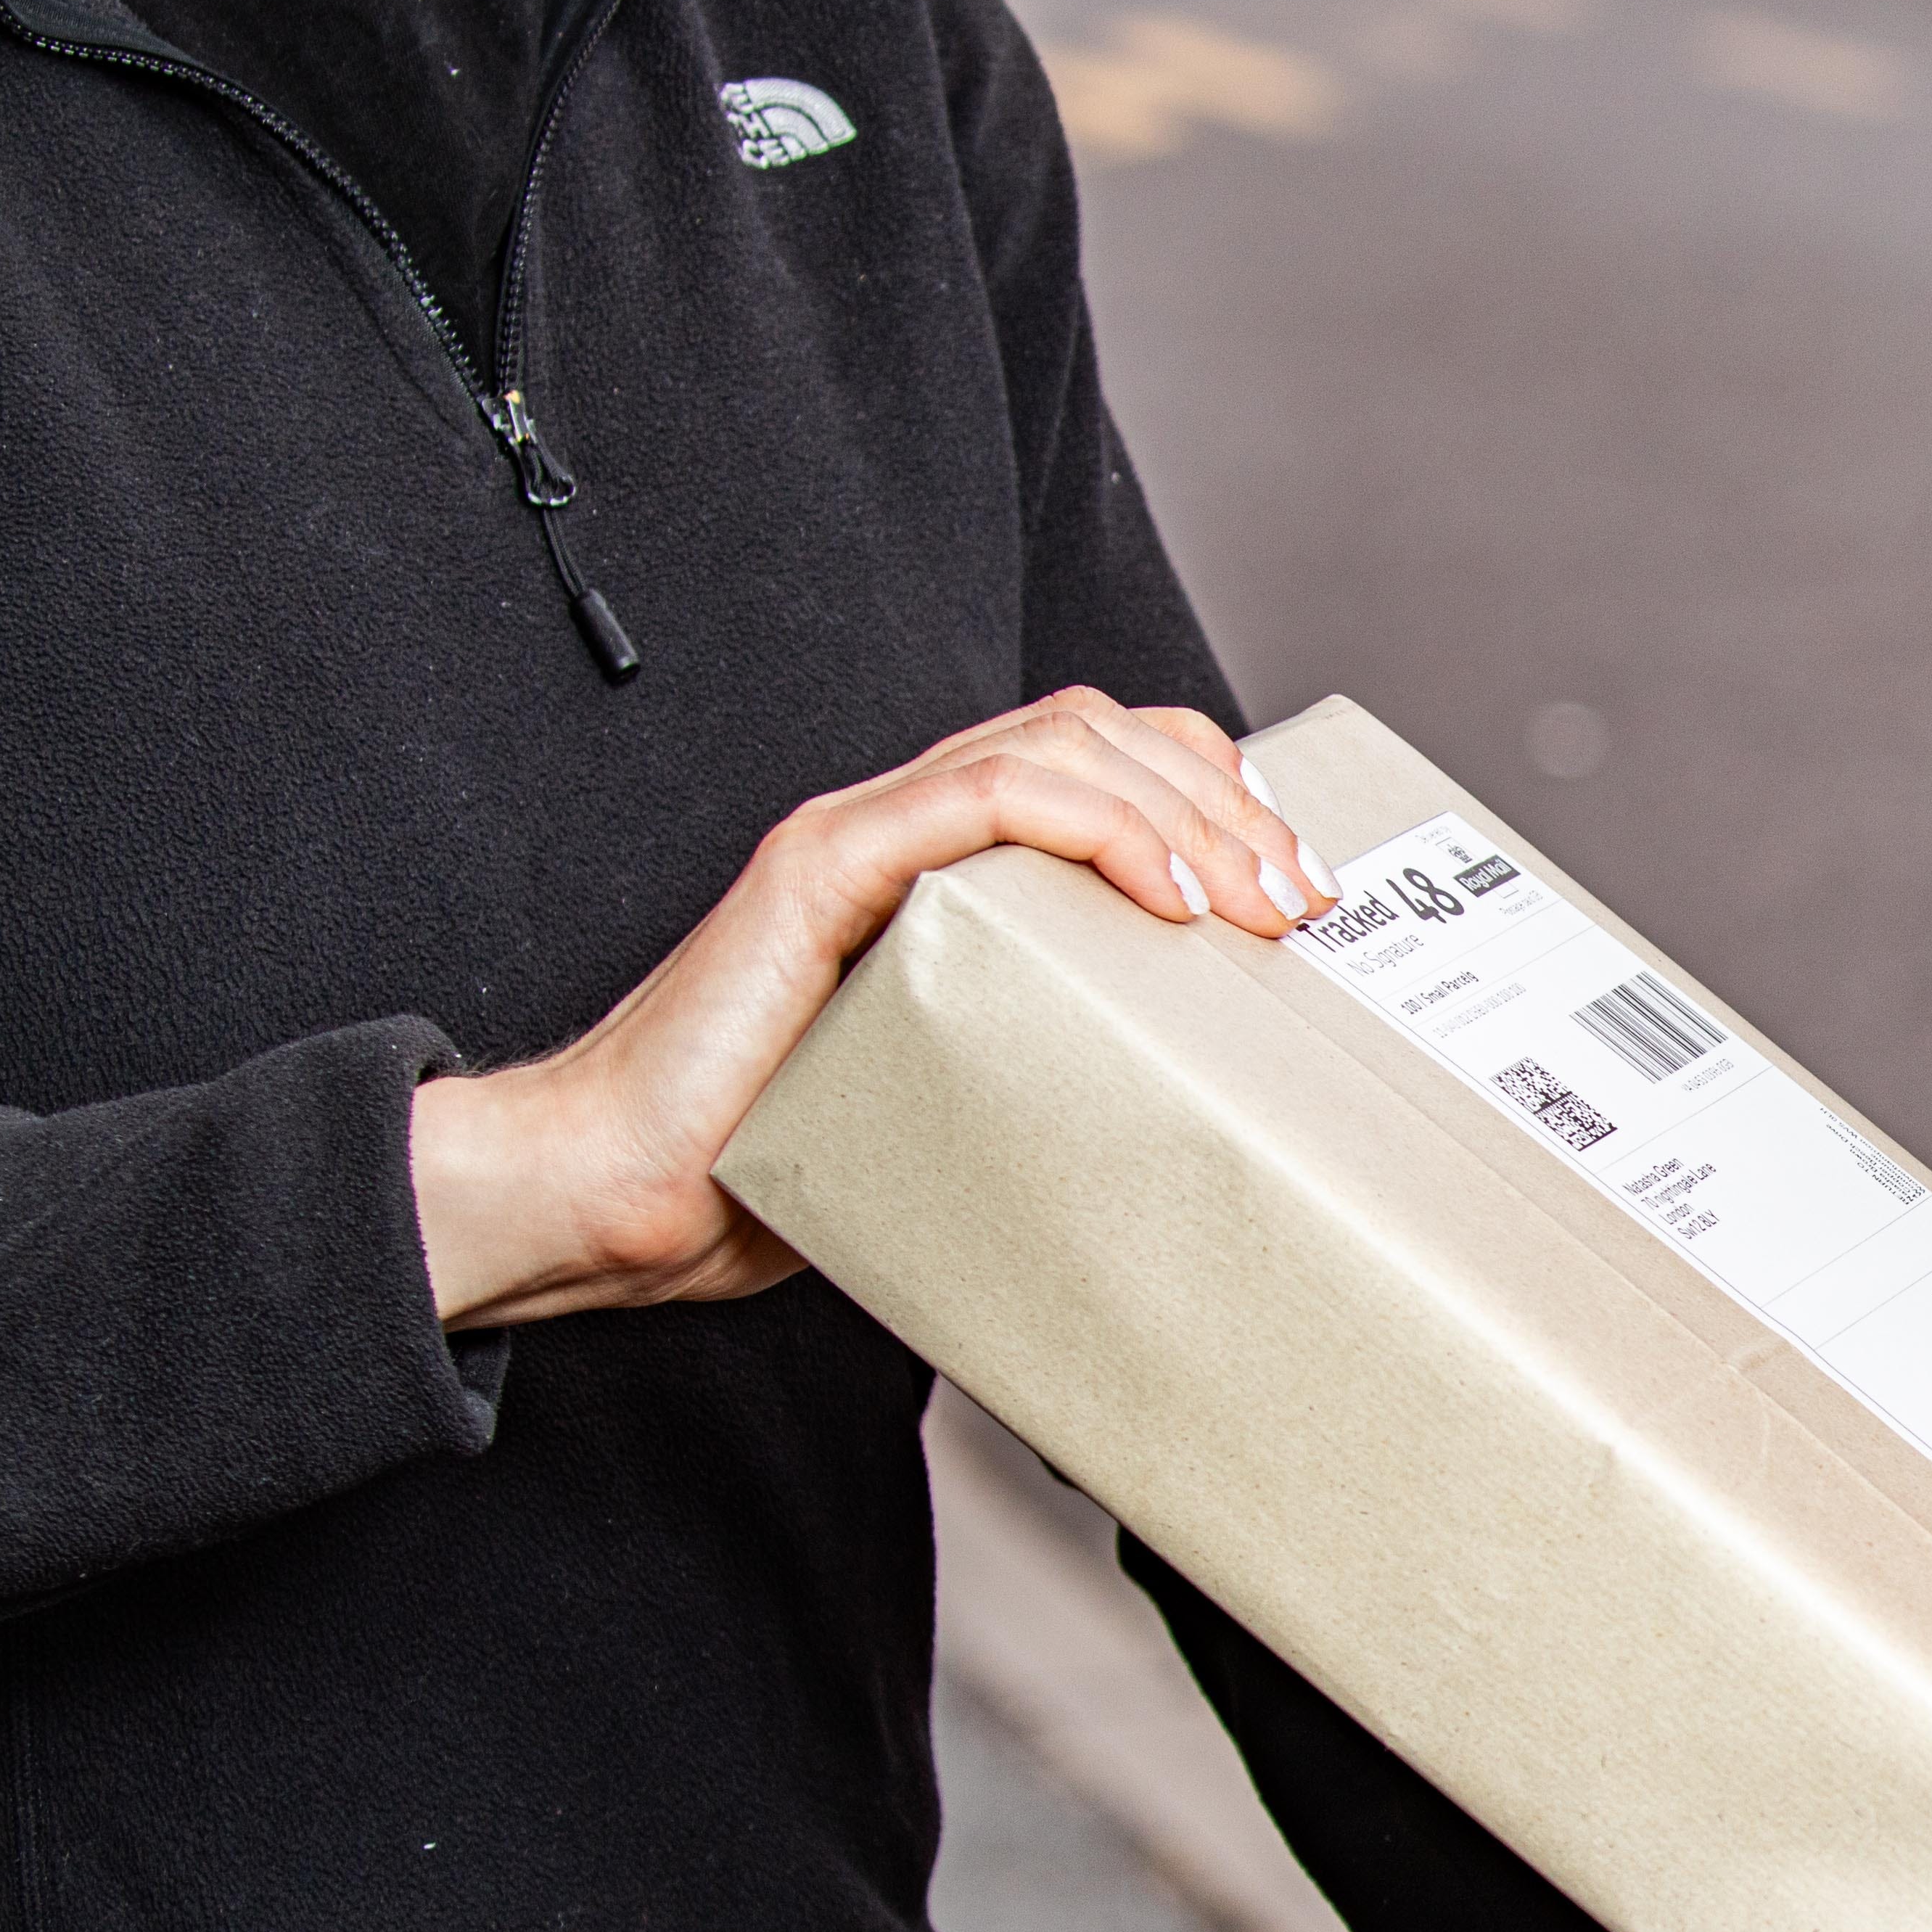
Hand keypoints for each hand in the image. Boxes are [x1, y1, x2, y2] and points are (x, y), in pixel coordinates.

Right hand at [409, 688, 1337, 1328]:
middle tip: (1307, 901)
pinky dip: (1094, 828)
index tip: (1300, 890)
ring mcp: (861, 833)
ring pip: (1057, 748)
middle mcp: (907, 824)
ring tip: (1261, 898)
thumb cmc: (782, 1164)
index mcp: (947, 865)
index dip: (1217, 796)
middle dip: (1229, 802)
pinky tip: (1168, 891)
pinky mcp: (820, 866)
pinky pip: (978, 800)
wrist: (625, 1196)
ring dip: (1186, 809)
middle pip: (1101, 736)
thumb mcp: (968, 1100)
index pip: (1105, 762)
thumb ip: (1054, 1066)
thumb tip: (1191, 1120)